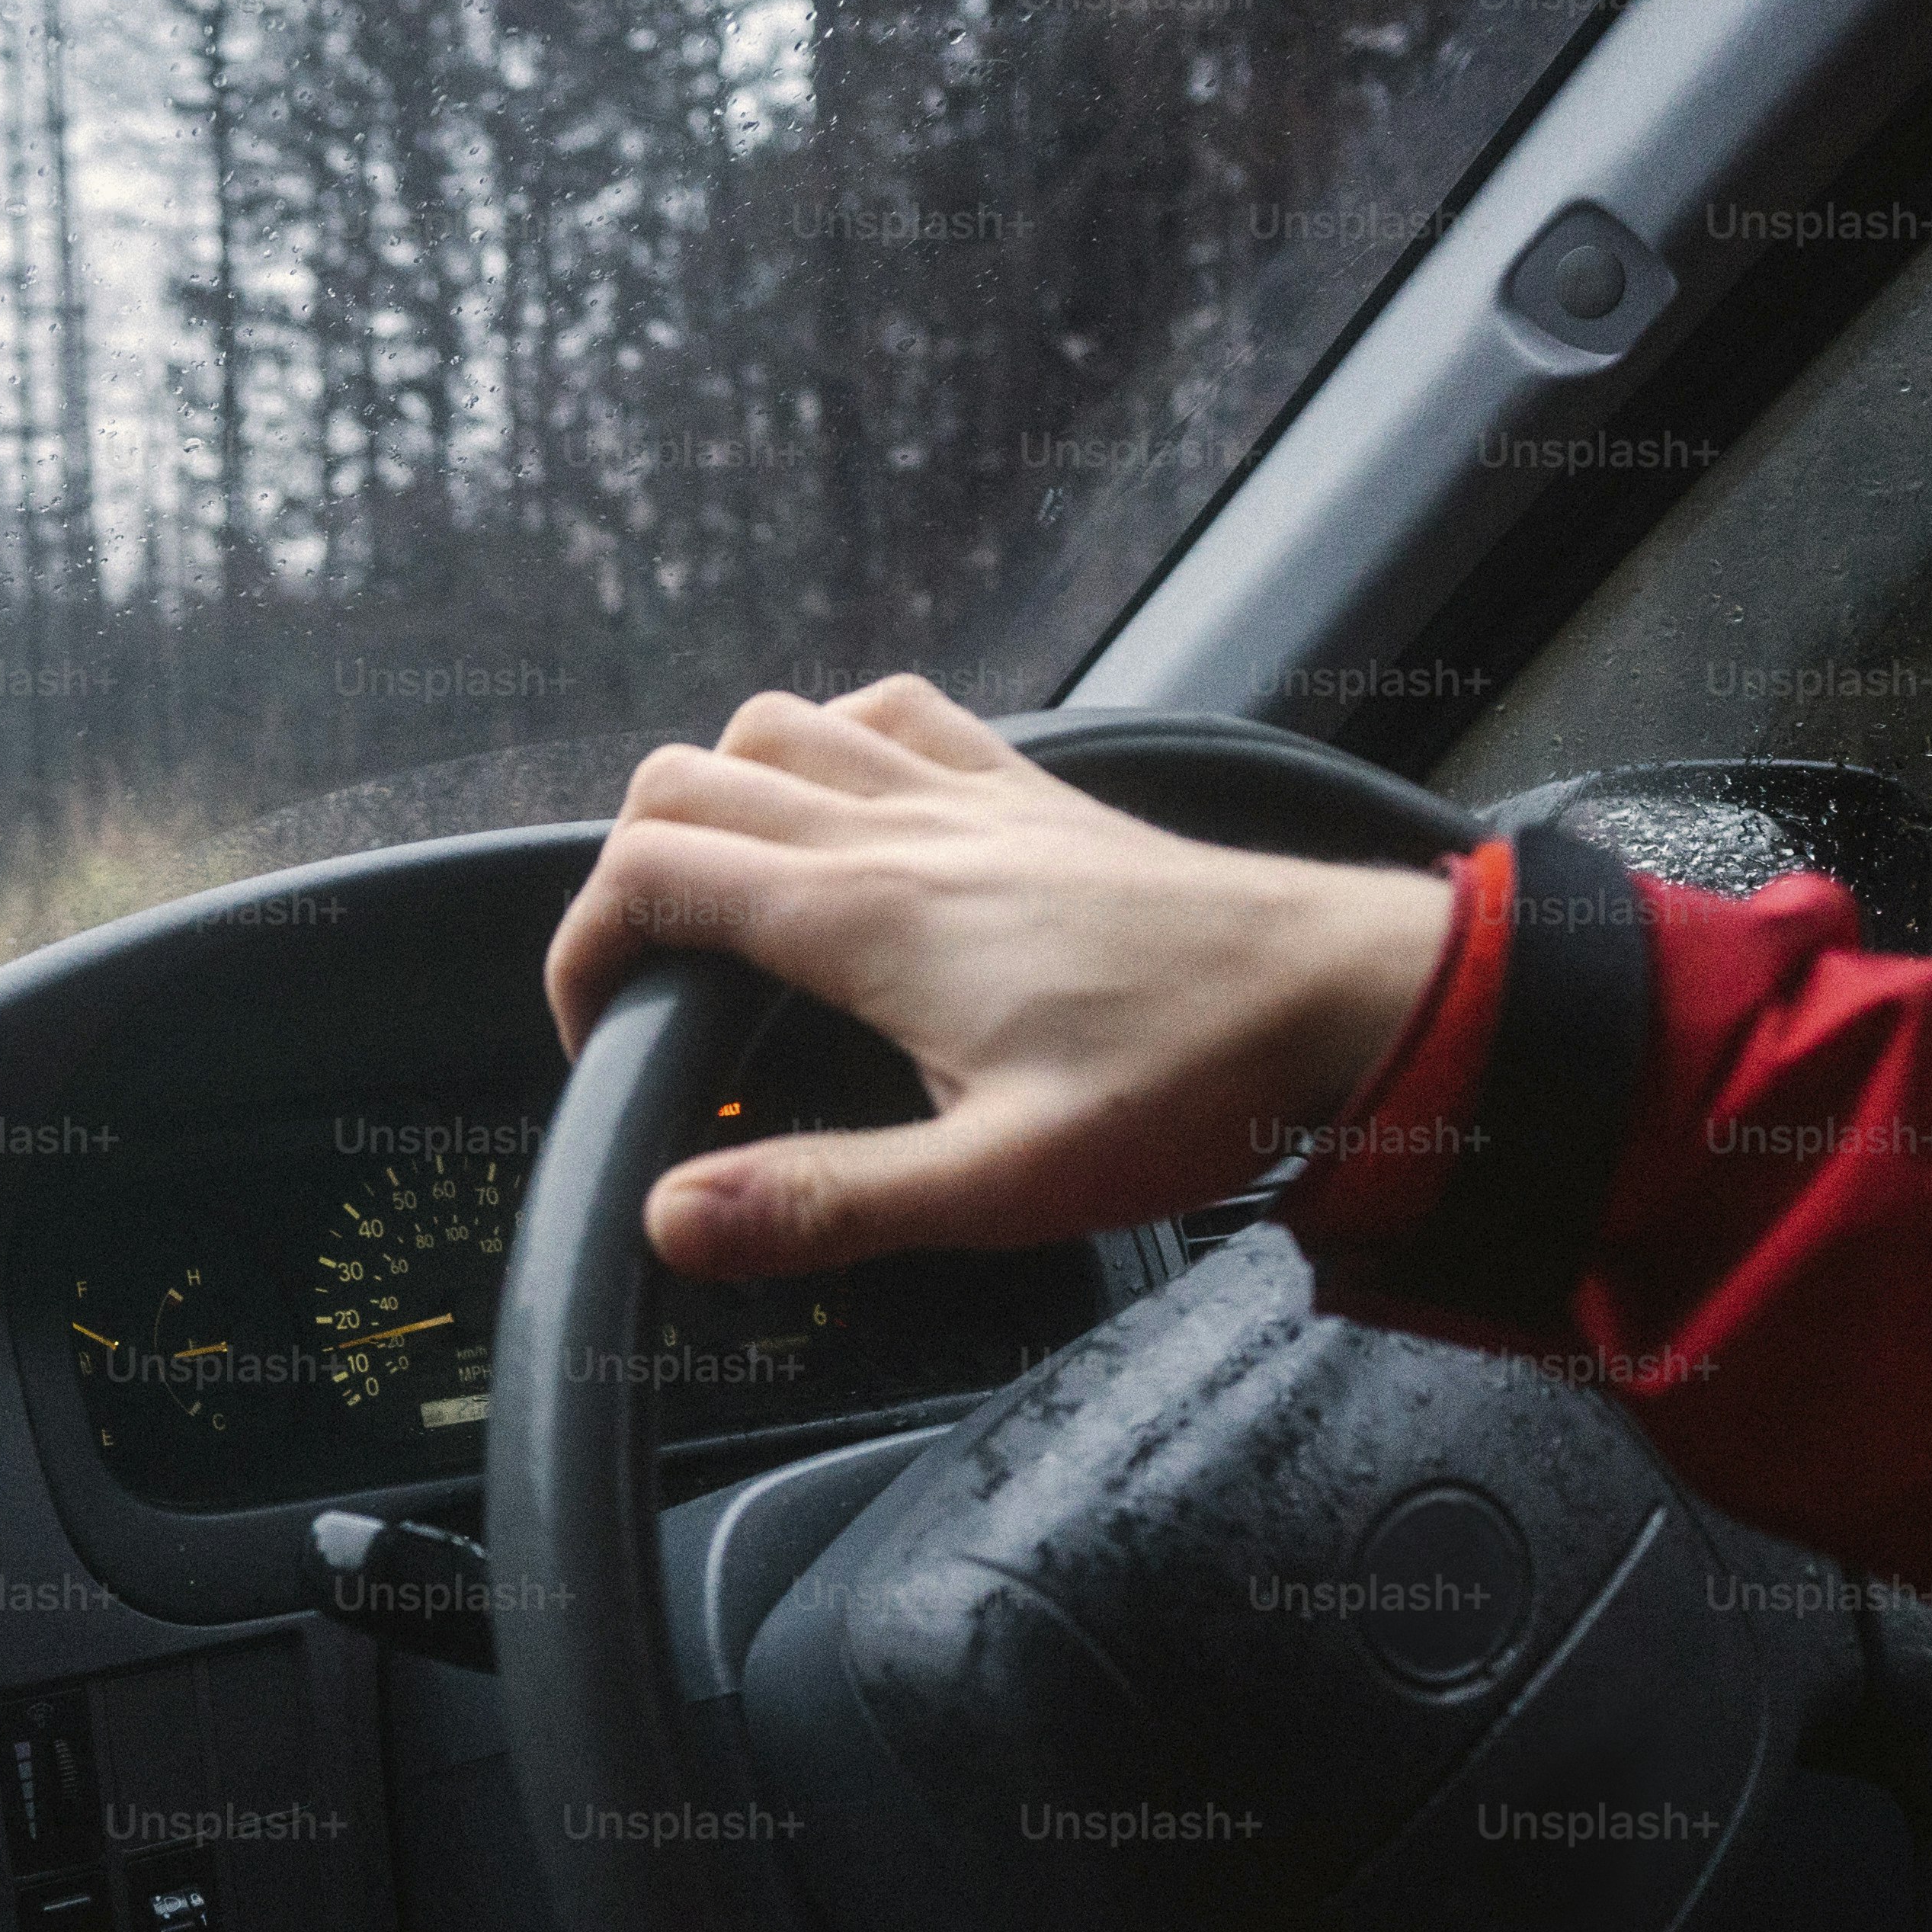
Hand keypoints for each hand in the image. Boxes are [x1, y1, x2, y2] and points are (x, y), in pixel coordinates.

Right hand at [540, 678, 1458, 1278]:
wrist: (1348, 1001)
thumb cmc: (1190, 1090)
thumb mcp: (999, 1185)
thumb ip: (823, 1199)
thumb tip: (674, 1220)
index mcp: (867, 918)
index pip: (651, 874)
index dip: (584, 949)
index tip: (599, 1037)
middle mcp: (901, 828)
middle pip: (685, 781)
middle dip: (625, 872)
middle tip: (647, 984)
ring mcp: (969, 794)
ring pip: (777, 724)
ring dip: (717, 795)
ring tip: (722, 902)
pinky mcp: (1032, 792)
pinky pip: (893, 711)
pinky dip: (832, 741)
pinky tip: (846, 813)